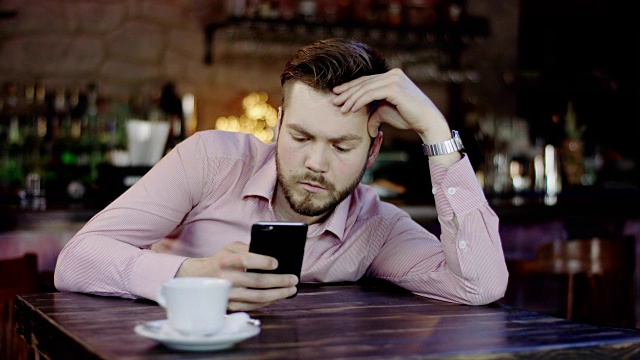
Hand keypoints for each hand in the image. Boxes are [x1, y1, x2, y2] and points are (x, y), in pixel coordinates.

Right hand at [175, 242, 297, 310]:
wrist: (199, 278)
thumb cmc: (222, 259)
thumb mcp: (231, 248)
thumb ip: (249, 248)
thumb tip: (273, 254)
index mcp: (226, 260)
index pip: (246, 260)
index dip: (262, 261)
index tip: (277, 263)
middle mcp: (226, 278)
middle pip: (257, 281)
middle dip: (279, 281)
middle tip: (294, 279)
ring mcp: (228, 295)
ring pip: (257, 297)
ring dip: (278, 294)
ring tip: (291, 289)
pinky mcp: (230, 306)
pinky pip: (253, 306)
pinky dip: (268, 302)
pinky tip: (278, 296)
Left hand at [332, 68, 450, 143]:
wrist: (427, 122)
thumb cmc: (409, 118)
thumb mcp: (387, 113)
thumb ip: (375, 113)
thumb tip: (367, 125)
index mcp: (392, 76)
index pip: (367, 81)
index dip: (351, 87)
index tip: (338, 94)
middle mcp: (393, 74)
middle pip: (364, 82)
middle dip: (347, 92)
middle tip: (334, 99)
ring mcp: (394, 79)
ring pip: (365, 88)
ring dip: (351, 98)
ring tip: (340, 107)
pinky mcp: (394, 88)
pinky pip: (371, 94)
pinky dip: (359, 101)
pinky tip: (350, 109)